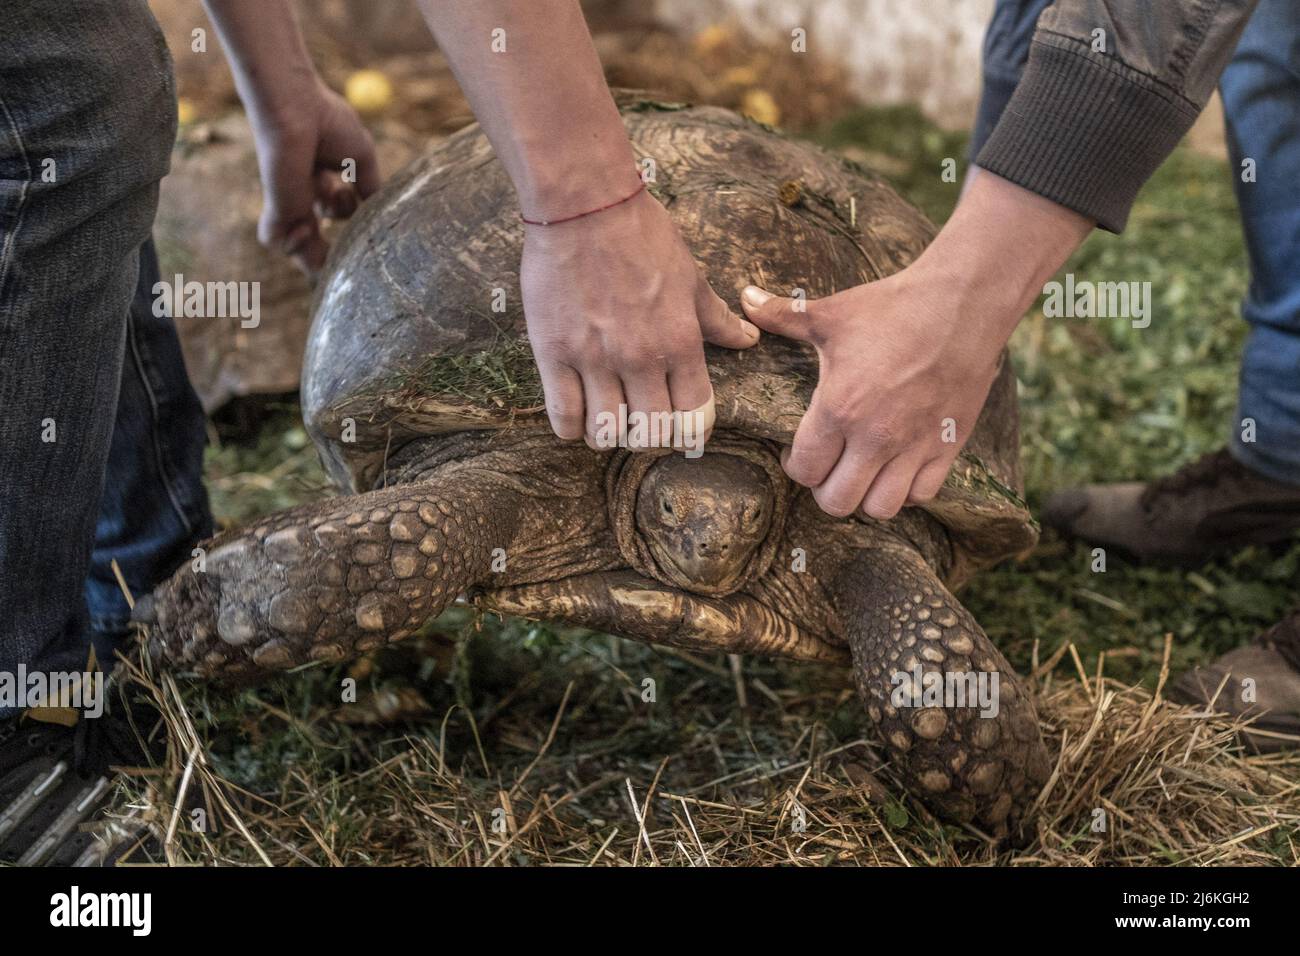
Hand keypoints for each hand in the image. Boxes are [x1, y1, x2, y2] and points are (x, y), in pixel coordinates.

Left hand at [249, 81, 380, 275]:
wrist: (296, 107)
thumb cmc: (328, 122)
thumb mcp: (361, 159)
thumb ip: (370, 189)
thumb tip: (380, 213)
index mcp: (322, 180)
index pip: (335, 215)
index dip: (350, 230)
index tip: (363, 237)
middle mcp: (304, 195)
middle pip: (315, 238)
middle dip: (330, 256)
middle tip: (343, 264)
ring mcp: (288, 203)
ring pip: (299, 245)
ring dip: (318, 245)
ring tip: (325, 210)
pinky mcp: (276, 207)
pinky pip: (279, 242)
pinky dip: (297, 243)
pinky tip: (310, 226)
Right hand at [521, 189, 759, 449]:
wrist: (584, 204)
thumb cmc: (641, 233)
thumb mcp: (690, 276)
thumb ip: (716, 318)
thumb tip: (748, 341)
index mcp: (680, 342)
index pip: (694, 415)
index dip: (689, 432)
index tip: (681, 428)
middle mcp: (641, 358)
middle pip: (651, 431)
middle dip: (648, 435)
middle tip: (639, 422)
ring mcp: (595, 359)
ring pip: (607, 431)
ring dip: (609, 434)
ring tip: (606, 418)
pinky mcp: (553, 354)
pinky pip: (564, 416)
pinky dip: (573, 428)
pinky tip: (577, 417)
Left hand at [739, 264, 1006, 518]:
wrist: (963, 303)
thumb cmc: (893, 306)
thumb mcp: (832, 313)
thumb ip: (783, 315)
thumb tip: (745, 297)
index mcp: (840, 408)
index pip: (805, 469)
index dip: (793, 466)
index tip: (796, 452)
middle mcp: (876, 436)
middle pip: (837, 501)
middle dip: (824, 489)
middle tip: (827, 466)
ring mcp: (914, 445)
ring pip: (880, 507)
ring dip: (865, 495)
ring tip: (860, 472)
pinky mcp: (947, 446)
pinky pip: (922, 494)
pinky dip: (906, 491)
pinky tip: (897, 467)